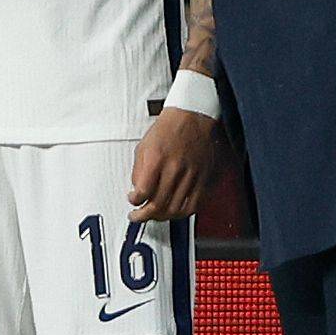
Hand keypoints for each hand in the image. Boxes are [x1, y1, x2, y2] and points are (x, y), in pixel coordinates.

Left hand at [128, 107, 215, 222]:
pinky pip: (193, 205)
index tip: (132, 201)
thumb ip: (139, 170)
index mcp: (157, 159)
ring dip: (162, 217)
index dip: (135, 202)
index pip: (143, 192)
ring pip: (176, 209)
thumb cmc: (169, 128)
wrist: (193, 117)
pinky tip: (173, 211)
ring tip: (154, 216)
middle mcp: (175, 169)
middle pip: (159, 205)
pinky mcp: (203, 179)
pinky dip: (181, 213)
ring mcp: (191, 175)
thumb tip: (137, 191)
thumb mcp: (144, 146)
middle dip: (144, 216)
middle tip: (138, 216)